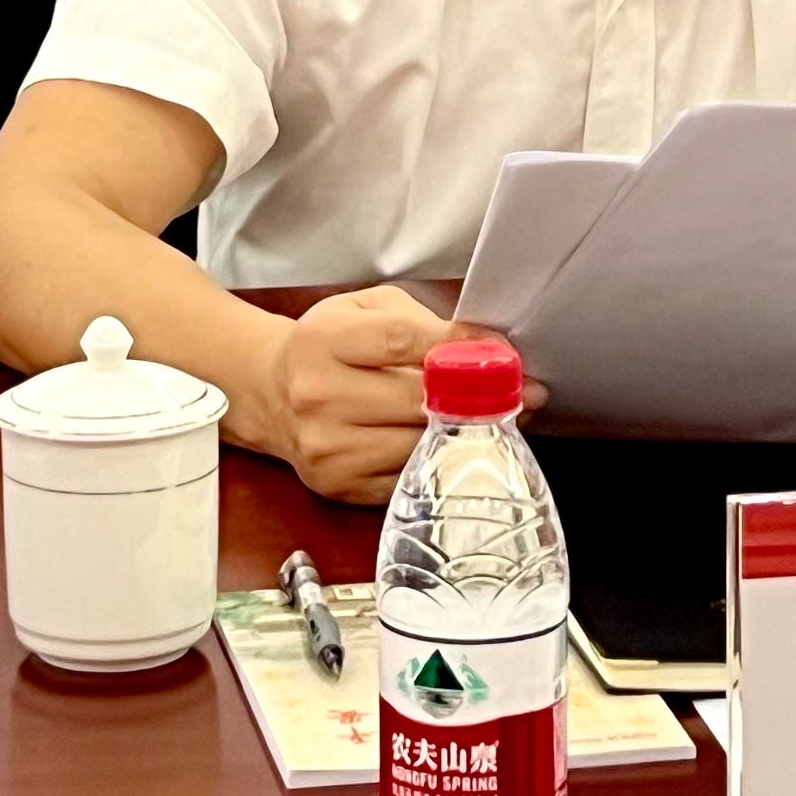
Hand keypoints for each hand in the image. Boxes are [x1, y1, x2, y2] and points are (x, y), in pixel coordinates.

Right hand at [260, 288, 550, 504]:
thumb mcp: (366, 310)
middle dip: (478, 396)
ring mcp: (328, 448)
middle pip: (417, 401)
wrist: (272, 393)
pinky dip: (439, 461)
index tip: (502, 354)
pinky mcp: (339, 485)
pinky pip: (408, 477)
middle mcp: (318, 397)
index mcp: (323, 341)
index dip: (459, 348)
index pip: (402, 342)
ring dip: (465, 433)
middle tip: (522, 391)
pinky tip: (457, 444)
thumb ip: (422, 321)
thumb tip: (484, 348)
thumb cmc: (328, 346)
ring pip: (419, 444)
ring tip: (494, 417)